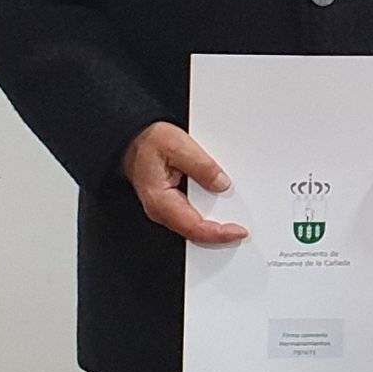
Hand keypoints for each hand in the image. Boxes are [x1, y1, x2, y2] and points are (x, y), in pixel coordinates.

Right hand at [121, 122, 246, 245]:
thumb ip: (201, 166)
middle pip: (195, 232)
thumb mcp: (177, 145)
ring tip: (234, 217)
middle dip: (219, 233)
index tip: (238, 232)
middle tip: (241, 230)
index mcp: (160, 201)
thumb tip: (221, 184)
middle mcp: (161, 210)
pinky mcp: (170, 202)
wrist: (131, 137)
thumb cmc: (146, 141)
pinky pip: (192, 215)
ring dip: (215, 224)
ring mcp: (165, 208)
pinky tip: (220, 206)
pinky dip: (208, 214)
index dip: (218, 233)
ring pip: (194, 226)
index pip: (194, 227)